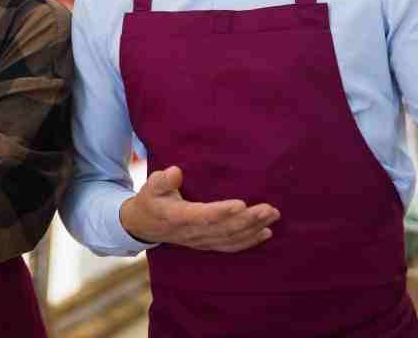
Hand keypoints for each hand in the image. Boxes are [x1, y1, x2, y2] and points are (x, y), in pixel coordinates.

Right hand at [119, 166, 279, 251]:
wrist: (144, 226)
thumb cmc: (151, 200)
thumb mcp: (150, 186)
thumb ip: (162, 180)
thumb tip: (175, 171)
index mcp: (177, 217)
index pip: (202, 216)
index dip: (221, 212)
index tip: (241, 204)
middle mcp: (192, 232)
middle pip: (223, 229)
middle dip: (248, 220)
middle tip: (269, 209)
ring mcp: (201, 240)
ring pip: (230, 238)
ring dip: (253, 229)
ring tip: (272, 216)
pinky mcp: (207, 243)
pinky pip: (230, 246)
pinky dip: (249, 241)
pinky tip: (266, 233)